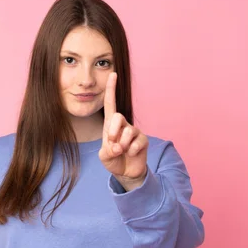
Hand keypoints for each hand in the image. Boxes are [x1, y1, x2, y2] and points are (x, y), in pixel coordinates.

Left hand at [99, 72, 148, 189]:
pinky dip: (131, 151)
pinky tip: (131, 154)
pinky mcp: (143, 140)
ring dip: (122, 145)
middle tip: (112, 143)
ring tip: (121, 152)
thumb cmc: (113, 160)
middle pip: (118, 117)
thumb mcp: (104, 156)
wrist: (126, 173)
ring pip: (128, 132)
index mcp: (110, 125)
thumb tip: (118, 146)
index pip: (110, 104)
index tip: (113, 74)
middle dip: (113, 131)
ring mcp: (134, 132)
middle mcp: (123, 125)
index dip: (111, 89)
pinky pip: (137, 142)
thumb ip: (107, 151)